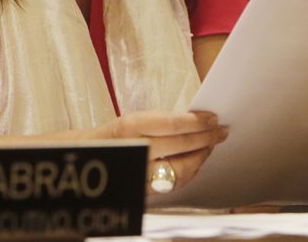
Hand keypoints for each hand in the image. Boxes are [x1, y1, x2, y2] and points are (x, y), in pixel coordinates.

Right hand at [94, 110, 228, 193]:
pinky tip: (196, 161)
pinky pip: (175, 183)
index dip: (197, 122)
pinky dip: (190, 171)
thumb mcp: (131, 121)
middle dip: (205, 138)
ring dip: (201, 156)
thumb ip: (160, 122)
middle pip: (180, 147)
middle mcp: (135, 151)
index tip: (213, 118)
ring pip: (182, 169)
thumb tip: (195, 120)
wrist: (87, 158)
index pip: (173, 124)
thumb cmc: (114, 137)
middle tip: (220, 131)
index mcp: (130, 128)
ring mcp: (140, 174)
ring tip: (211, 145)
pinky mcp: (144, 191)